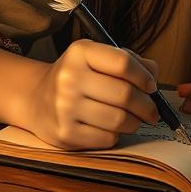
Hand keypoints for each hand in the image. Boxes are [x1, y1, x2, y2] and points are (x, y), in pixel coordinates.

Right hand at [29, 39, 159, 149]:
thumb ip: (129, 61)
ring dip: (134, 122)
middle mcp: (69, 78)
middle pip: (125, 94)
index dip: (144, 77)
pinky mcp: (66, 133)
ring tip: (133, 119)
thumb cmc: (77, 77)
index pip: (123, 63)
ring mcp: (65, 107)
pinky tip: (110, 127)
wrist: (37, 99)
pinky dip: (116, 135)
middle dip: (147, 105)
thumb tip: (153, 74)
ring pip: (120, 120)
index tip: (151, 86)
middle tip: (151, 110)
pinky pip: (107, 138)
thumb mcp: (96, 58)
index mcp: (80, 53)